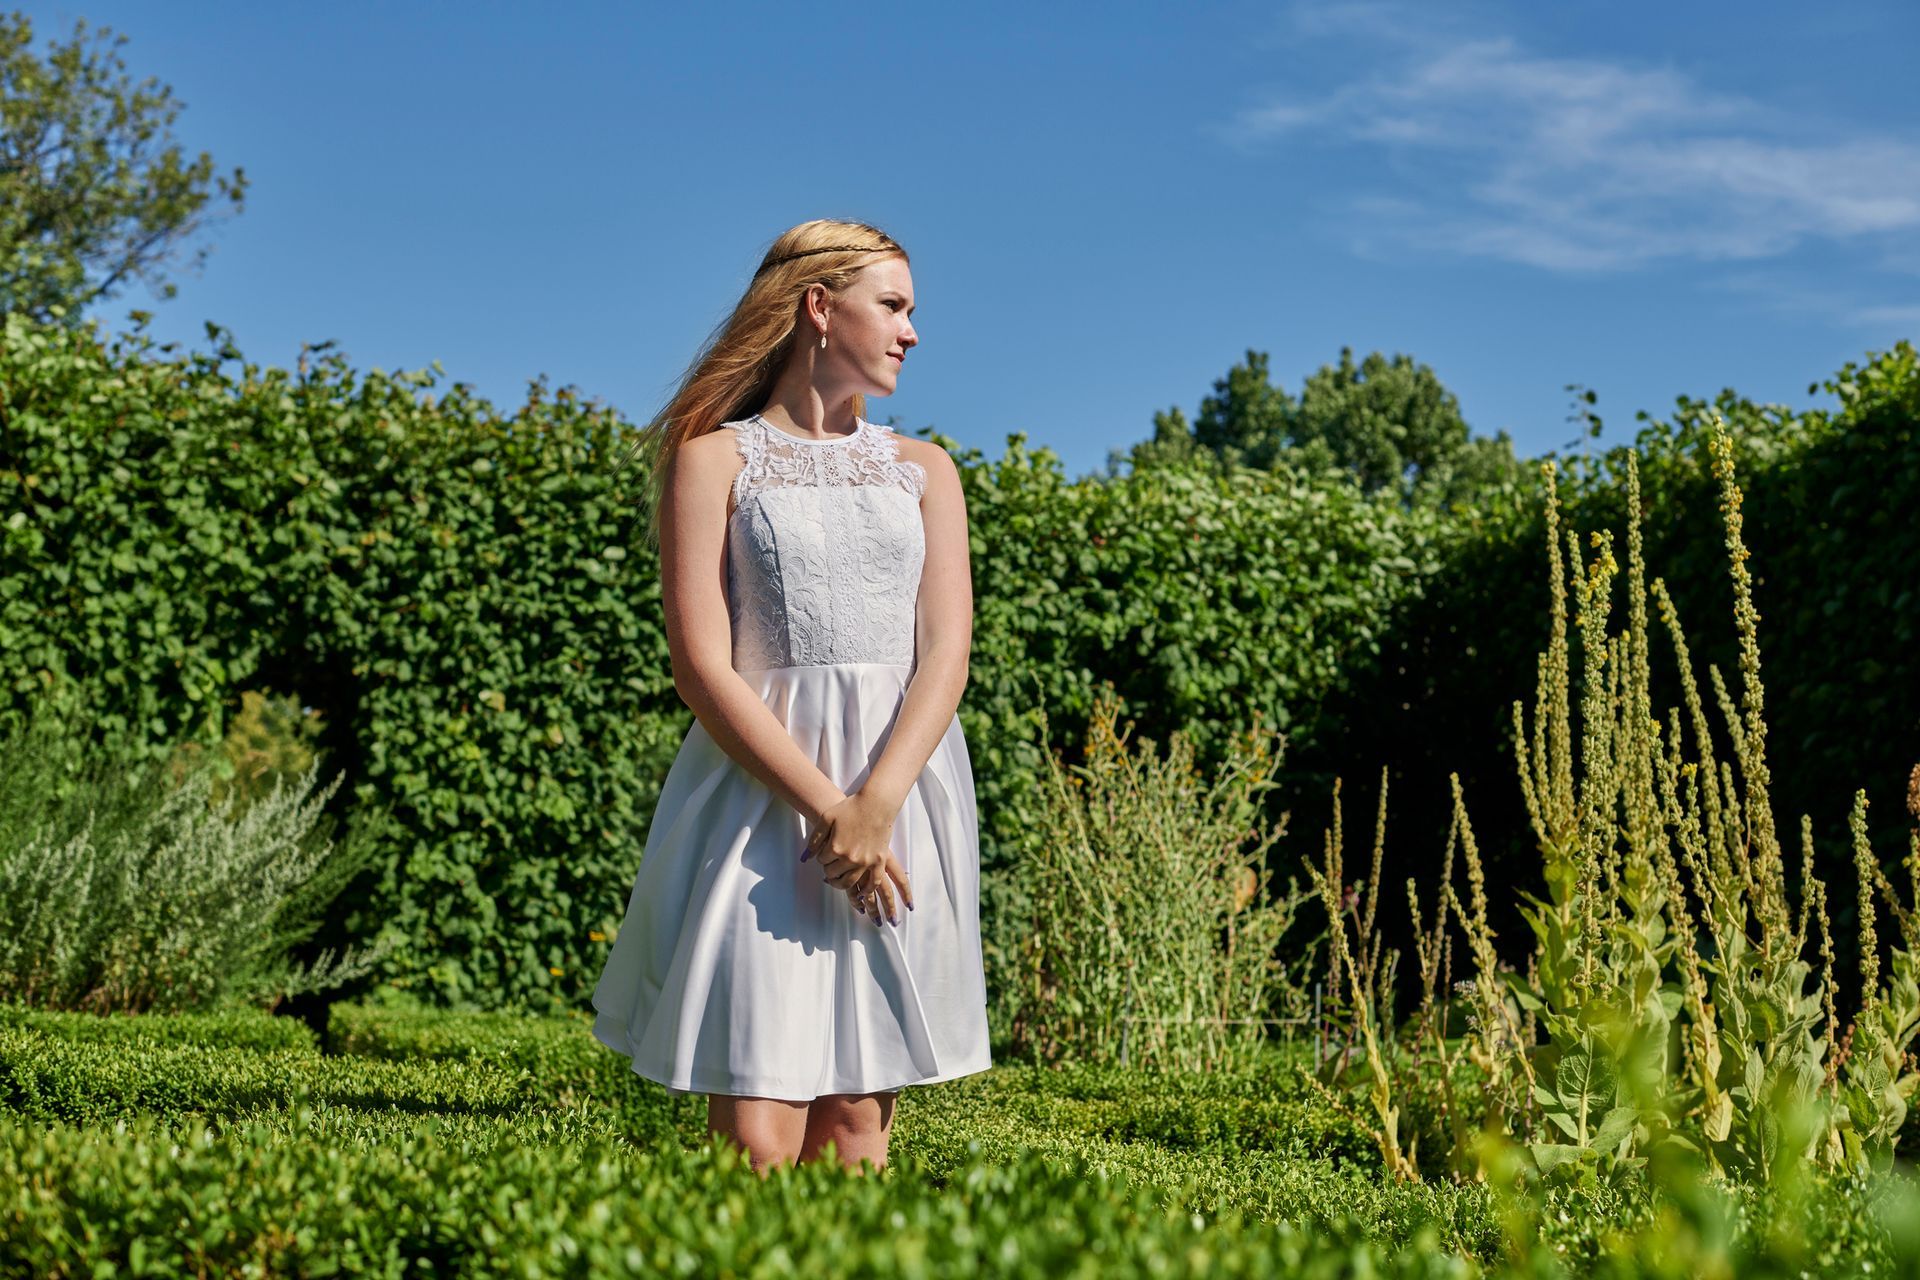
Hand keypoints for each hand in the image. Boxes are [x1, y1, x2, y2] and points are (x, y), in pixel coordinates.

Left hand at [802, 790, 914, 924]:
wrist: (876, 803)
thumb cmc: (851, 808)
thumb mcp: (826, 818)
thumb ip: (814, 839)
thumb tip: (805, 858)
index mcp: (835, 848)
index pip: (822, 861)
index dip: (822, 856)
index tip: (826, 851)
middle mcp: (849, 858)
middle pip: (833, 874)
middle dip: (829, 870)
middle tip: (830, 866)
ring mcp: (865, 862)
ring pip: (849, 883)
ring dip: (841, 884)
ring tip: (839, 880)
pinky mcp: (879, 861)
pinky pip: (873, 883)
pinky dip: (866, 890)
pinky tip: (862, 893)